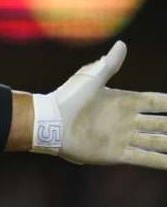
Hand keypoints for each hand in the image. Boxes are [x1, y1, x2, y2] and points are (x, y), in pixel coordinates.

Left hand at [33, 41, 166, 168]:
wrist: (51, 123)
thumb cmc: (68, 97)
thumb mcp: (91, 79)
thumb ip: (108, 64)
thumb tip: (122, 44)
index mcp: (124, 101)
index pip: (155, 101)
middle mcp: (128, 120)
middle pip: (161, 123)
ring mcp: (124, 137)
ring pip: (158, 142)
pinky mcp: (117, 153)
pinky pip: (146, 158)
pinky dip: (162, 161)